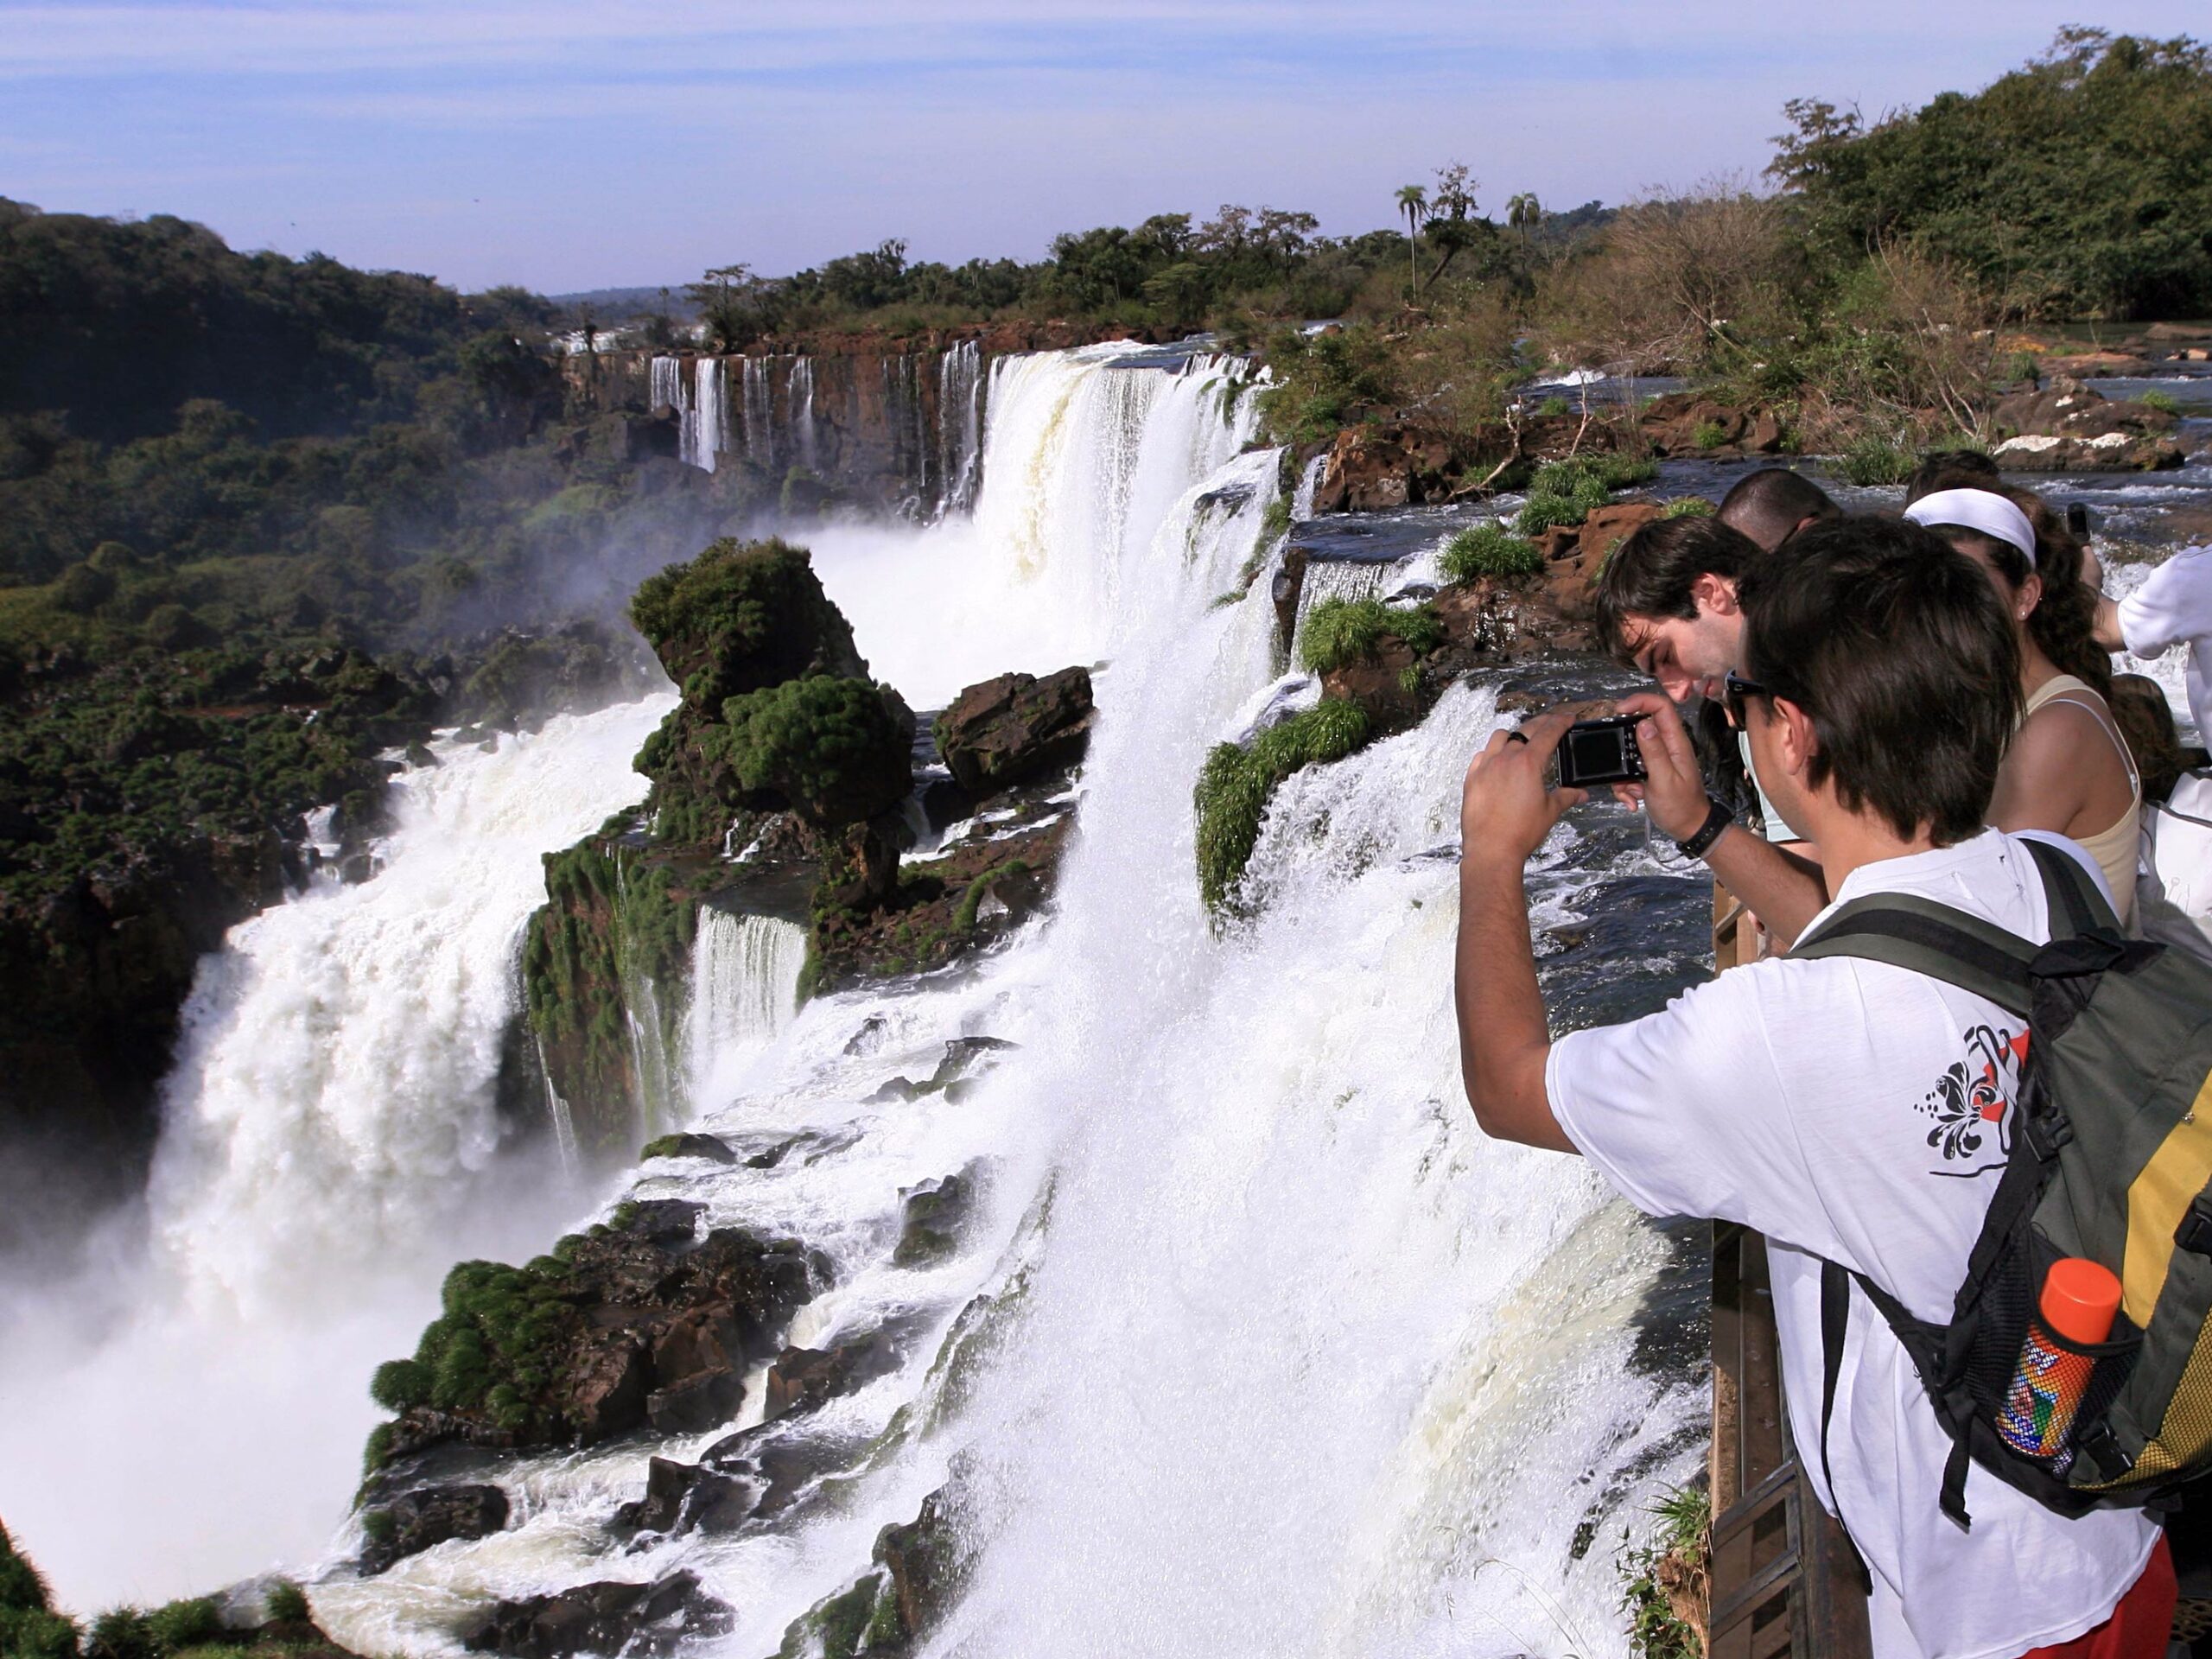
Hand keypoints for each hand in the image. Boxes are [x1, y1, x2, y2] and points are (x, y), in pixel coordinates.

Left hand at [1460, 708, 1587, 867]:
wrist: (1492, 849)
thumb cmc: (1521, 832)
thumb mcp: (1550, 812)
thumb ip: (1566, 797)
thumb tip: (1581, 793)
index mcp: (1529, 763)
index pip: (1548, 733)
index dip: (1561, 722)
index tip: (1568, 717)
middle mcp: (1505, 759)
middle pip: (1526, 730)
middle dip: (1542, 723)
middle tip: (1552, 722)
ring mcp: (1486, 766)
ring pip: (1500, 737)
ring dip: (1514, 735)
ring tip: (1523, 742)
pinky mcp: (1472, 778)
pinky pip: (1481, 755)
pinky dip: (1492, 753)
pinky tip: (1498, 761)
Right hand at [1613, 693, 1707, 841]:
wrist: (1689, 829)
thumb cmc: (1681, 807)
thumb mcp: (1664, 780)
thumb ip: (1654, 751)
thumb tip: (1643, 724)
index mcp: (1675, 743)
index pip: (1661, 707)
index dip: (1639, 702)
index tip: (1619, 712)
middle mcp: (1666, 746)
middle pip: (1639, 727)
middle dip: (1623, 744)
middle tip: (1617, 760)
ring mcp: (1657, 759)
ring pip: (1629, 751)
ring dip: (1622, 773)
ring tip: (1631, 791)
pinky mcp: (1649, 772)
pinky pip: (1628, 770)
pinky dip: (1625, 786)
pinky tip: (1632, 799)